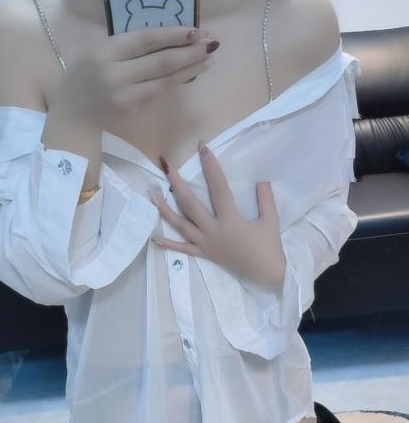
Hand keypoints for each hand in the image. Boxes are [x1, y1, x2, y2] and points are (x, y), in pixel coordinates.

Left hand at [149, 142, 286, 290]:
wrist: (266, 273)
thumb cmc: (269, 247)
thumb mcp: (271, 220)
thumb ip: (266, 199)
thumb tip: (261, 180)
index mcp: (230, 221)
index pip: (218, 189)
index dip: (211, 167)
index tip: (203, 149)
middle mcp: (213, 231)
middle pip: (190, 204)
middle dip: (177, 184)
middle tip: (167, 166)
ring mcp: (206, 244)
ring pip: (181, 225)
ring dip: (165, 210)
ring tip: (152, 195)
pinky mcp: (204, 254)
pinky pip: (183, 249)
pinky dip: (169, 244)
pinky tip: (155, 239)